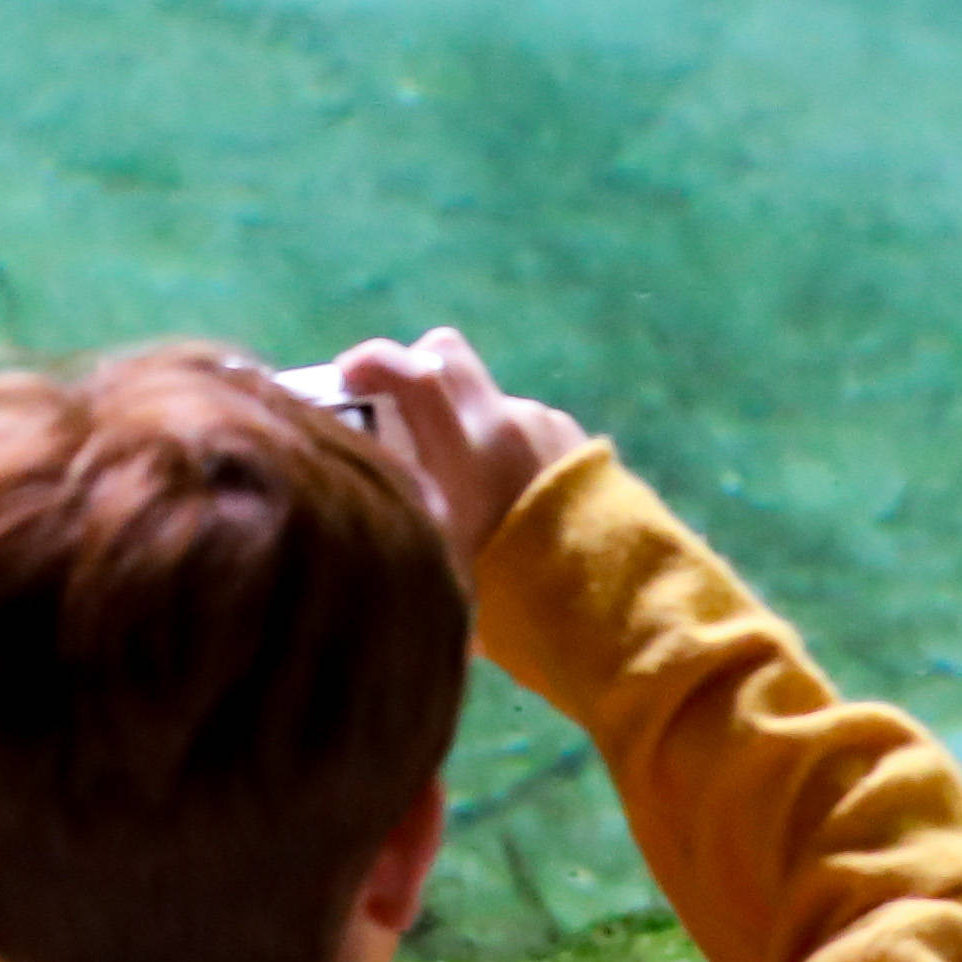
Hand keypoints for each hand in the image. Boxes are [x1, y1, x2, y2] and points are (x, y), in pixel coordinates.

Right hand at [282, 326, 589, 576]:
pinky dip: (505, 447)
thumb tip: (369, 502)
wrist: (615, 609)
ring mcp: (547, 426)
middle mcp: (508, 426)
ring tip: (465, 487)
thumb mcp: (441, 568)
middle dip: (412, 368)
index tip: (347, 373)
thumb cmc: (515, 602)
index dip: (372, 360)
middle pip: (445, 352)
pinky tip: (512, 501)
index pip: (412, 373)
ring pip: (485, 400)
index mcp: (469, 455)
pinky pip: (524, 426)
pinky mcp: (577, 440)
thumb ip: (406, 519)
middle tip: (395, 409)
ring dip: (463, 423)